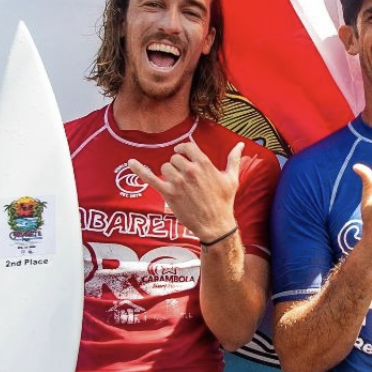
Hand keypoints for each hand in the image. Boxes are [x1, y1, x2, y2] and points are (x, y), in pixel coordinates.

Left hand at [127, 141, 241, 243]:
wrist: (216, 225)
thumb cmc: (224, 202)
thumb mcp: (232, 179)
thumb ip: (234, 159)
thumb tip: (241, 145)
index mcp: (204, 164)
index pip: (187, 147)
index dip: (183, 150)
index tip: (182, 154)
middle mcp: (190, 171)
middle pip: (174, 158)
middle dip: (177, 166)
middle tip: (183, 178)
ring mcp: (178, 182)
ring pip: (165, 168)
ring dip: (168, 174)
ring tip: (176, 184)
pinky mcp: (169, 194)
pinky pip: (150, 178)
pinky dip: (138, 170)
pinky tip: (130, 163)